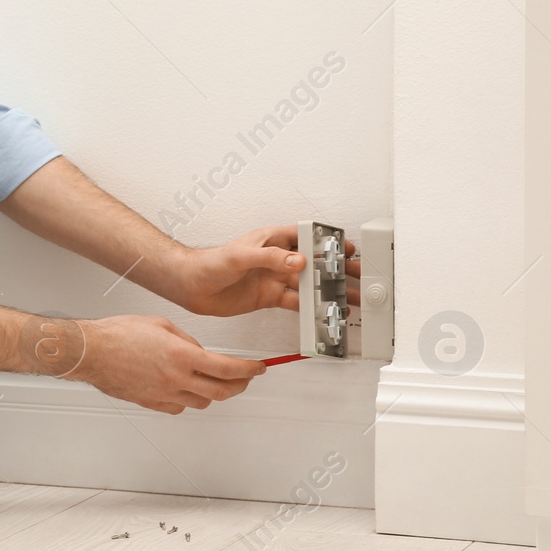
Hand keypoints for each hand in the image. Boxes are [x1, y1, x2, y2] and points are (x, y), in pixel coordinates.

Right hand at [65, 315, 265, 413]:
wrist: (91, 351)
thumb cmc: (118, 334)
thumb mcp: (161, 325)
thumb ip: (187, 340)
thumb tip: (200, 351)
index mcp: (182, 356)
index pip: (228, 368)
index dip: (250, 369)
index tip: (259, 368)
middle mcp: (176, 379)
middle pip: (221, 391)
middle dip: (240, 385)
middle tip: (246, 378)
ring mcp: (164, 394)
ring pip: (202, 403)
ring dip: (214, 393)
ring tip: (215, 382)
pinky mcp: (151, 403)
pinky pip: (179, 408)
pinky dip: (188, 400)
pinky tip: (186, 390)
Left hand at [170, 224, 359, 316]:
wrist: (191, 286)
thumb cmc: (209, 263)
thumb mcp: (240, 256)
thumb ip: (268, 257)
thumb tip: (297, 260)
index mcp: (272, 240)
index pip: (307, 236)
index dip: (329, 242)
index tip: (349, 250)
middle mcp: (277, 259)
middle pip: (314, 262)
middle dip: (337, 269)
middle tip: (360, 277)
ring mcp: (275, 278)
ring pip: (309, 284)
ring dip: (329, 291)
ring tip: (350, 299)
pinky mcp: (269, 297)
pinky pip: (296, 302)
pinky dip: (311, 308)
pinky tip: (325, 314)